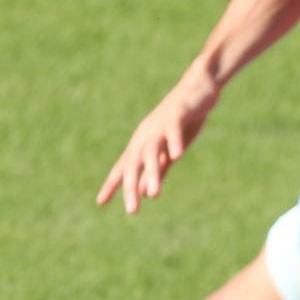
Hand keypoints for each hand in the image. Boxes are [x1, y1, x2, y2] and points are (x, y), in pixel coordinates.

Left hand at [96, 65, 221, 213]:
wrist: (198, 89)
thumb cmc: (183, 121)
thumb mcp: (169, 151)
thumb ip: (157, 170)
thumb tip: (144, 193)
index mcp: (142, 143)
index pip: (123, 167)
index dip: (113, 184)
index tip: (101, 202)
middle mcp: (146, 135)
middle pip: (134, 163)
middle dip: (131, 187)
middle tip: (132, 210)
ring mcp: (160, 125)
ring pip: (152, 151)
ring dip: (152, 173)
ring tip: (154, 194)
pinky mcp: (177, 115)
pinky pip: (174, 131)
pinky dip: (174, 143)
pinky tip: (177, 156)